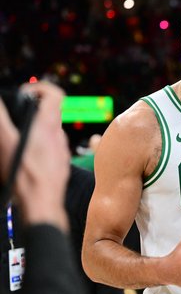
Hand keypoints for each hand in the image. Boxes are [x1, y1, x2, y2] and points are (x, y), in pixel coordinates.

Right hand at [8, 82, 69, 229]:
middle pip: (50, 113)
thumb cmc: (25, 175)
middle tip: (13, 118)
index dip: (39, 88)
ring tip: (15, 140)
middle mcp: (59, 135)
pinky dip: (38, 148)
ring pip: (49, 132)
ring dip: (34, 130)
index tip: (23, 94)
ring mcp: (61, 150)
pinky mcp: (60, 165)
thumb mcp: (6, 142)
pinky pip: (51, 149)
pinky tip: (25, 159)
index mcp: (48, 125)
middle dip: (31, 111)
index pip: (55, 94)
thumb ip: (0, 119)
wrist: (42, 205)